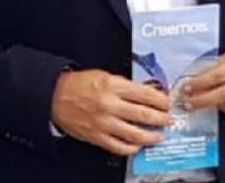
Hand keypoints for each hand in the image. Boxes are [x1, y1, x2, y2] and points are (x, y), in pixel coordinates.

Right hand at [50, 69, 170, 155]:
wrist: (55, 96)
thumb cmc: (79, 84)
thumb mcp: (104, 76)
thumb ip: (125, 85)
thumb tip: (148, 93)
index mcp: (112, 85)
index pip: (145, 94)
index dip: (161, 100)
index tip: (168, 103)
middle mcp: (109, 104)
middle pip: (144, 114)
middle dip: (161, 119)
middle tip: (169, 119)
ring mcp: (103, 122)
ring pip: (135, 134)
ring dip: (151, 136)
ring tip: (159, 135)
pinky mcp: (97, 136)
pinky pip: (119, 147)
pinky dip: (132, 148)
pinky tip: (138, 145)